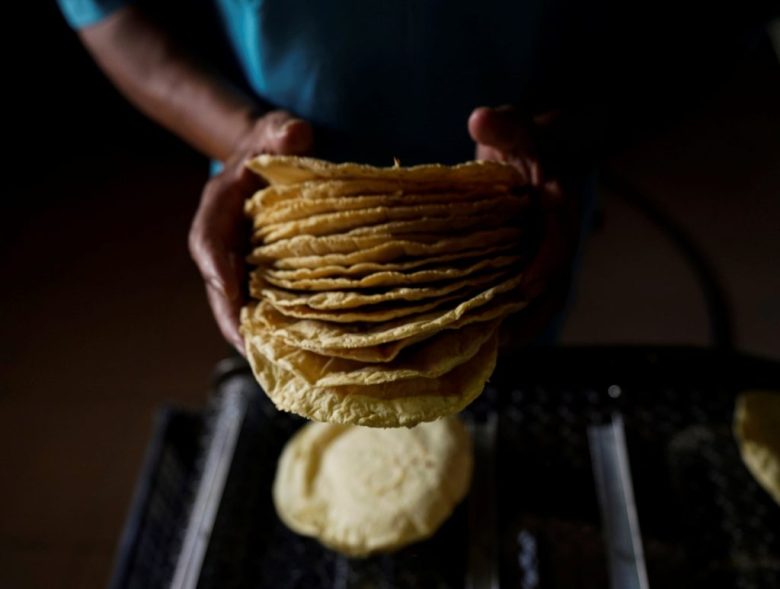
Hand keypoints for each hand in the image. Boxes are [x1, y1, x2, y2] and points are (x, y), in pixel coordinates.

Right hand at [189, 110, 313, 352]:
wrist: (268, 153)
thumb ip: (281, 131)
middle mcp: (223, 240)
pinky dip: (273, 323)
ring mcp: (240, 258)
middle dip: (233, 321)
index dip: (217, 271)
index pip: (208, 242)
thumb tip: (296, 134)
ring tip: (276, 361)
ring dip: (253, 331)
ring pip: (238, 302)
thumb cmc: (270, 142)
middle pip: (220, 287)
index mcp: (218, 207)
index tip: (229, 297)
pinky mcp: (259, 269)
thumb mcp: (274, 130)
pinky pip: (261, 300)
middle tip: (252, 352)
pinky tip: (295, 345)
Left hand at [468, 105, 581, 343]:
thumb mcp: (514, 125)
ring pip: (539, 301)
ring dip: (518, 327)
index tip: (525, 289)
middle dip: (531, 316)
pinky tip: (480, 340)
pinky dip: (504, 320)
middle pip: (554, 286)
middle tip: (501, 343)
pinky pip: (520, 300)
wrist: (537, 151)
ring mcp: (540, 256)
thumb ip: (502, 125)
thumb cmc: (523, 139)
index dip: (547, 266)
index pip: (559, 241)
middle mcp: (554, 239)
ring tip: (487, 352)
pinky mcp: (523, 266)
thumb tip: (480, 120)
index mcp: (557, 207)